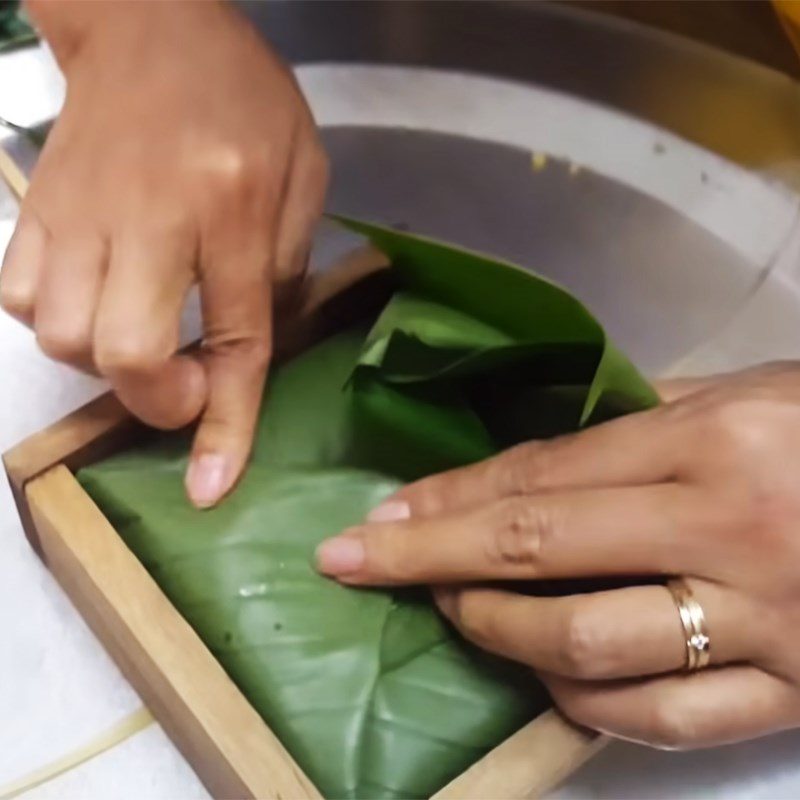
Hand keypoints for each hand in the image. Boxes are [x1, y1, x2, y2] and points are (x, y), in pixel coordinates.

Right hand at [0, 1, 327, 506]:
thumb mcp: (302, 173)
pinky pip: (17, 297)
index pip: (234, 336)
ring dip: (105, 364)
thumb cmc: (241, 95)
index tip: (212, 485)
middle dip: (156, 400)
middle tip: (183, 386)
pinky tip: (92, 305)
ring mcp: (81, 213)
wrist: (151, 21)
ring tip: (142, 336)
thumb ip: (284, 263)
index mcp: (232, 205)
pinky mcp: (37, 208)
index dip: (225, 421)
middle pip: (126, 350)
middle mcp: (150, 215)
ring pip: (60, 335)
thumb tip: (253, 346)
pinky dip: (53, 324)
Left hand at [316, 364, 799, 748]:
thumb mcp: (752, 395)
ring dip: (499, 631)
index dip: (447, 498)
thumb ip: (652, 418)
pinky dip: (590, 703)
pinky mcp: (795, 691)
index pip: (539, 475)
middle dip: (431, 559)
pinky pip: (667, 718)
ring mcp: (761, 618)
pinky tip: (553, 679)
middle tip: (359, 565)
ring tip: (458, 611)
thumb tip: (550, 450)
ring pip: (588, 643)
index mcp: (709, 440)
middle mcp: (723, 526)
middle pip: (538, 548)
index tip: (377, 518)